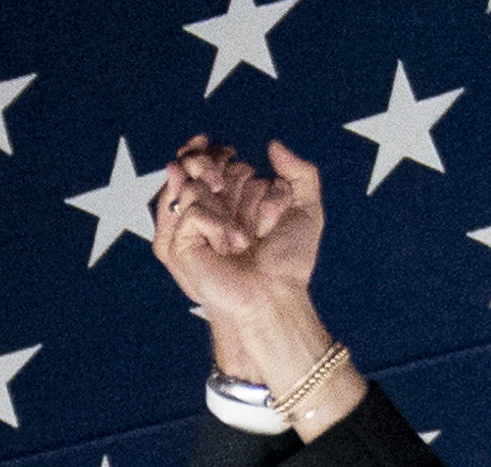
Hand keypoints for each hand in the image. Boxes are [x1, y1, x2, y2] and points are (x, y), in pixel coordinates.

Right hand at [152, 137, 321, 314]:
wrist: (275, 296)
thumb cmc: (289, 263)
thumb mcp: (308, 210)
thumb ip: (300, 172)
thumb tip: (273, 145)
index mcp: (236, 199)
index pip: (216, 159)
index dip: (219, 152)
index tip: (231, 153)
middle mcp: (213, 210)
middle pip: (195, 164)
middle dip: (213, 163)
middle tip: (228, 182)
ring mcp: (196, 228)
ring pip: (192, 184)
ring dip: (227, 201)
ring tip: (247, 233)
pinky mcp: (182, 245)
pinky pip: (191, 212)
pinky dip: (217, 223)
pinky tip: (233, 244)